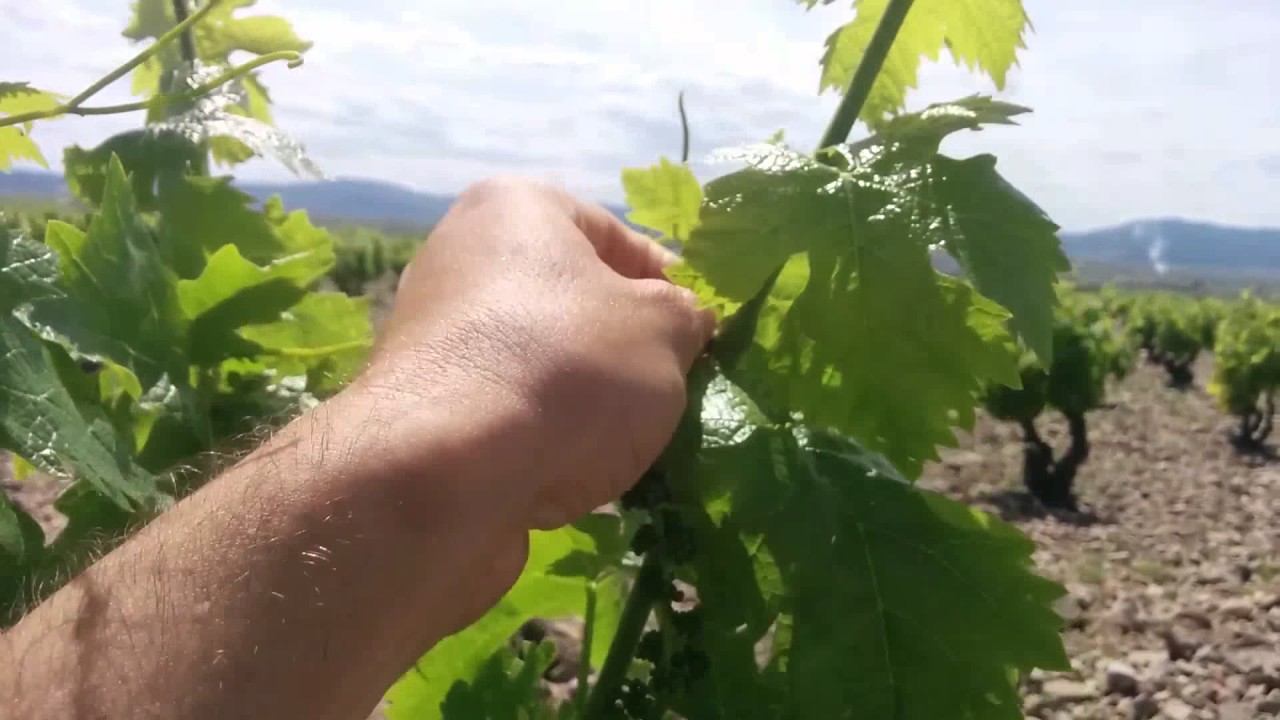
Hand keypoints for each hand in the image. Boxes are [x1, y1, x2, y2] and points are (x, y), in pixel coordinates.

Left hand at [349, 177, 714, 620]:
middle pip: (573, 301)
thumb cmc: (567, 371)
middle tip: (668, 391)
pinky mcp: (420, 405)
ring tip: (622, 442)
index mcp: (516, 207)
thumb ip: (687, 315)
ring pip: (541, 360)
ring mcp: (432, 332)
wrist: (444, 472)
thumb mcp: (665, 331)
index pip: (617, 235)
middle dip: (625, 348)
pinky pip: (504, 409)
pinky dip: (540, 435)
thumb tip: (685, 321)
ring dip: (586, 399)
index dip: (669, 287)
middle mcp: (461, 255)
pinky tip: (570, 472)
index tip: (699, 337)